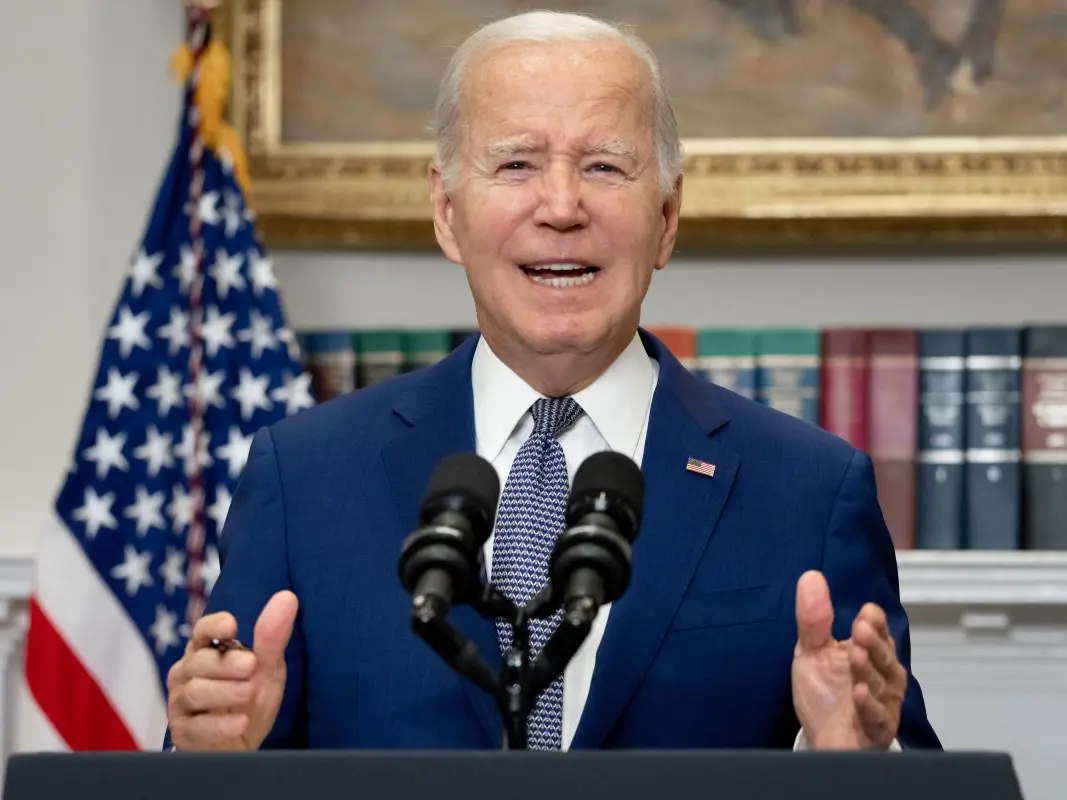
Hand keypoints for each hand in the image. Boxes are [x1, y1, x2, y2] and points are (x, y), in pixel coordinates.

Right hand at [166, 590, 297, 749]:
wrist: (239, 745)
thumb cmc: (248, 698)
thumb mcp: (267, 668)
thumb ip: (272, 637)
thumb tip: (287, 597)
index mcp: (206, 651)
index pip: (202, 631)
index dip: (214, 625)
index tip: (232, 624)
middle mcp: (187, 673)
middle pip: (199, 662)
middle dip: (225, 663)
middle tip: (251, 665)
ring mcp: (182, 703)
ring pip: (194, 692)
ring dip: (223, 692)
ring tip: (248, 692)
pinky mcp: (184, 732)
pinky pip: (196, 726)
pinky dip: (219, 725)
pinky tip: (240, 723)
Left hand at [791, 571, 905, 749]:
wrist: (820, 738)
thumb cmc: (824, 692)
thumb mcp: (812, 651)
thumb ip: (813, 619)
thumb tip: (811, 576)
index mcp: (869, 653)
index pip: (878, 632)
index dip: (874, 623)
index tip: (865, 614)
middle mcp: (882, 677)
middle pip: (884, 657)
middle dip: (874, 644)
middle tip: (861, 630)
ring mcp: (882, 705)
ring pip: (882, 686)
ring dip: (869, 670)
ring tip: (856, 656)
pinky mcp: (876, 732)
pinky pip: (878, 719)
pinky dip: (869, 706)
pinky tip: (859, 693)